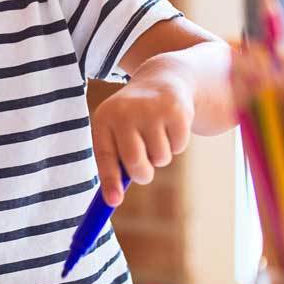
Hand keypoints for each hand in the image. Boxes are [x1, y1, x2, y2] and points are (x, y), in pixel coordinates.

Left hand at [90, 66, 195, 205]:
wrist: (162, 81)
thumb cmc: (135, 118)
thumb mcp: (118, 133)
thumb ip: (114, 163)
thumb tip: (112, 201)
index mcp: (105, 118)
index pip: (105, 155)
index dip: (109, 181)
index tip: (114, 202)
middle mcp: (125, 111)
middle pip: (135, 162)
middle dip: (143, 174)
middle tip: (146, 172)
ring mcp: (151, 109)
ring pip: (160, 158)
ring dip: (161, 156)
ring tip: (157, 135)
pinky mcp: (176, 109)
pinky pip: (178, 147)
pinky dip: (177, 144)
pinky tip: (171, 126)